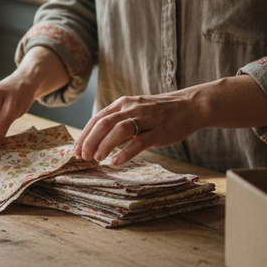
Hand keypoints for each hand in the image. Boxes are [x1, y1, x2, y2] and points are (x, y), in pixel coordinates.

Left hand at [73, 93, 203, 165]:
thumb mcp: (135, 110)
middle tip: (83, 157)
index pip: (97, 119)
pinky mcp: (158, 131)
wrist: (189, 106)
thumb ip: (118, 122)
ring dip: (104, 145)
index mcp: (123, 103)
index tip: (76, 150)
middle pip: (103, 124)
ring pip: (118, 130)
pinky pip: (138, 142)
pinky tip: (115, 162)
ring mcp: (145, 119)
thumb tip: (98, 139)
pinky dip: (124, 153)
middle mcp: (131, 108)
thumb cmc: (159, 112)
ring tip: (97, 159)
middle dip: (89, 141)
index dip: (84, 135)